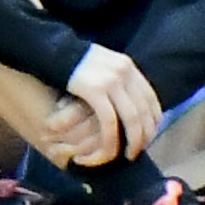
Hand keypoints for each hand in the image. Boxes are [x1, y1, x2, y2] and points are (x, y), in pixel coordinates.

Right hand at [56, 46, 162, 166]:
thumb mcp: (101, 65)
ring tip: (129, 154)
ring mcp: (111, 80)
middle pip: (144, 109)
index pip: (150, 97)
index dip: (153, 120)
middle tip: (139, 150)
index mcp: (127, 65)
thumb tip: (127, 99)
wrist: (51, 51)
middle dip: (145, 134)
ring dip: (133, 140)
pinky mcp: (95, 90)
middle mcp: (124, 71)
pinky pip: (109, 120)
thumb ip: (116, 79)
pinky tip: (110, 149)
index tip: (149, 136)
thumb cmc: (72, 62)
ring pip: (131, 118)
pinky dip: (112, 138)